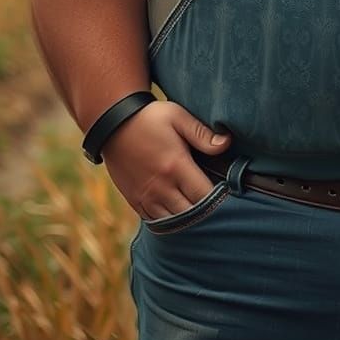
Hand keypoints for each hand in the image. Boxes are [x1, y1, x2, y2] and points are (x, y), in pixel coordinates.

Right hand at [100, 101, 231, 220]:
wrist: (111, 125)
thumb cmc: (150, 118)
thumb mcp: (178, 117)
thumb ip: (203, 134)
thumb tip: (227, 143)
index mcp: (176, 166)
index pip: (204, 195)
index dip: (219, 199)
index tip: (228, 194)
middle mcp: (161, 186)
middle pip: (190, 213)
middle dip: (206, 213)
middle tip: (218, 207)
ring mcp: (146, 196)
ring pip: (173, 221)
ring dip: (188, 220)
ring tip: (201, 214)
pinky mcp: (134, 200)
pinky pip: (154, 221)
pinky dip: (169, 222)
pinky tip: (179, 214)